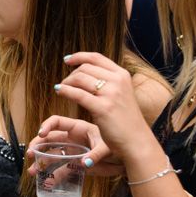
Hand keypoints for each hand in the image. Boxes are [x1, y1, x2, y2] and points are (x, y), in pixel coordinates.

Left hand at [40, 53, 161, 170]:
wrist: (136, 140)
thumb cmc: (126, 120)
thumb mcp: (122, 94)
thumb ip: (109, 82)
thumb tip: (85, 73)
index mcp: (122, 75)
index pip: (97, 58)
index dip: (79, 56)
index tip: (67, 60)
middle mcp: (117, 81)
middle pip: (85, 68)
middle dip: (71, 74)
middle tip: (64, 83)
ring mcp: (111, 94)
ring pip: (79, 78)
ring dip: (66, 82)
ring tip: (61, 89)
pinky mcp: (102, 108)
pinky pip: (77, 94)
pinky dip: (65, 91)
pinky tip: (59, 91)